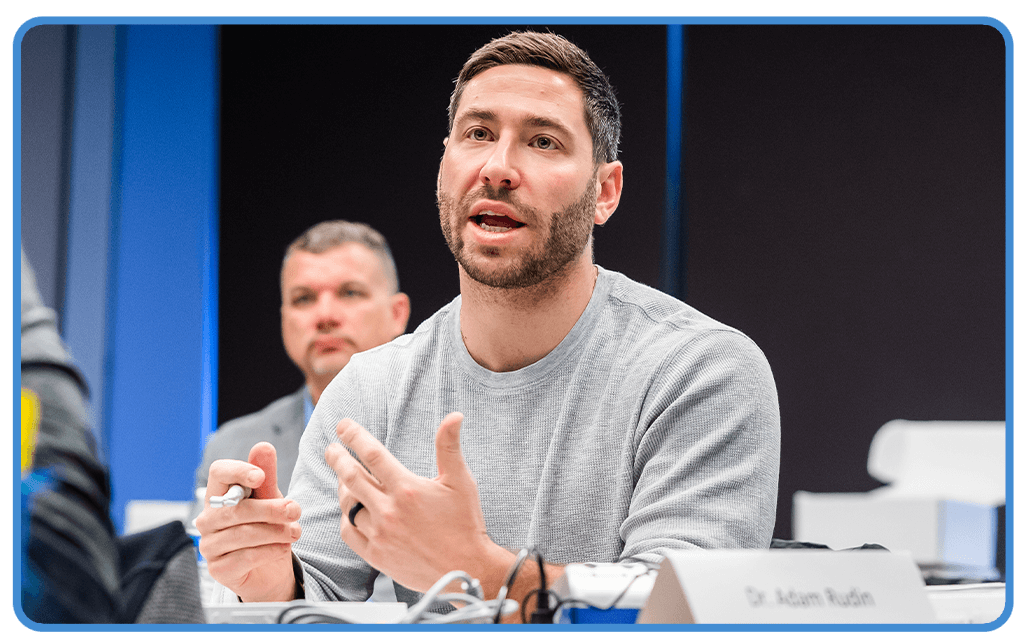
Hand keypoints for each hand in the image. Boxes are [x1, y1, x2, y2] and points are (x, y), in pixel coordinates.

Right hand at [195, 442, 301, 601]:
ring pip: (242, 534)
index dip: (238, 471)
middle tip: (296, 510)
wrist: (269, 570)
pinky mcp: (218, 569)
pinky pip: (245, 557)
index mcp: (218, 495)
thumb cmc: (266, 527)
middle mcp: (207, 519)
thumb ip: (266, 476)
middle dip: (270, 509)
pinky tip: (283, 548)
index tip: (260, 477)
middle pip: (236, 508)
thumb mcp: (270, 499)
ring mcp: (209, 546)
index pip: (218, 473)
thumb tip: (263, 447)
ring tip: (295, 532)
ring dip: (275, 532)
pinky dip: (269, 551)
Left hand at [325, 412, 507, 593]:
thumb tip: (454, 416)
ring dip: (342, 487)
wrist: (466, 568)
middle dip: (337, 458)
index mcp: (407, 489)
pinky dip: (345, 518)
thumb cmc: (465, 523)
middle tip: (331, 449)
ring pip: (348, 505)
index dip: (355, 437)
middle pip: (351, 477)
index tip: (343, 426)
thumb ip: (449, 446)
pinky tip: (349, 510)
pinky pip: (348, 532)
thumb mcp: (460, 480)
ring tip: (341, 477)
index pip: (372, 455)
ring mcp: (380, 534)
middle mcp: (389, 511)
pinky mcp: (376, 555)